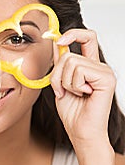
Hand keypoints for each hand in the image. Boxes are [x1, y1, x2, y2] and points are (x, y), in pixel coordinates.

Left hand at [50, 29, 115, 149]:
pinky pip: (79, 71)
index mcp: (90, 66)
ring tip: (75, 94)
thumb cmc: (73, 111)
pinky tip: (84, 95)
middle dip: (57, 74)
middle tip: (63, 90)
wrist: (80, 131)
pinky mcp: (107, 78)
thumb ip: (61, 63)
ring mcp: (105, 72)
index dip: (73, 34)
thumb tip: (57, 42)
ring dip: (65, 82)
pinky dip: (74, 85)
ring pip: (71, 62)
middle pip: (69, 55)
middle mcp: (99, 66)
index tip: (60, 39)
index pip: (87, 38)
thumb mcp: (60, 82)